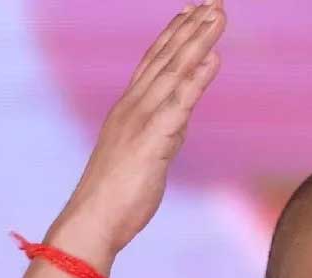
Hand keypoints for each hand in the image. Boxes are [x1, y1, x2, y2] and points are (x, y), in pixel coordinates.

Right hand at [46, 1, 226, 267]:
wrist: (93, 221)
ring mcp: (141, 121)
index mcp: (130, 111)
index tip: (192, 11)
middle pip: (167, 58)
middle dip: (192, 27)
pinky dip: (196, 78)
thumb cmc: (116, 198)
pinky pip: (179, 104)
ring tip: (218, 14)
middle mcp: (133, 107)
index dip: (174, 36)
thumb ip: (161, 136)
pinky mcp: (151, 140)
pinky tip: (213, 57)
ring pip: (174, 71)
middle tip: (215, 1)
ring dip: (197, 41)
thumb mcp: (143, 159)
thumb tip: (176, 124)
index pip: (154, 64)